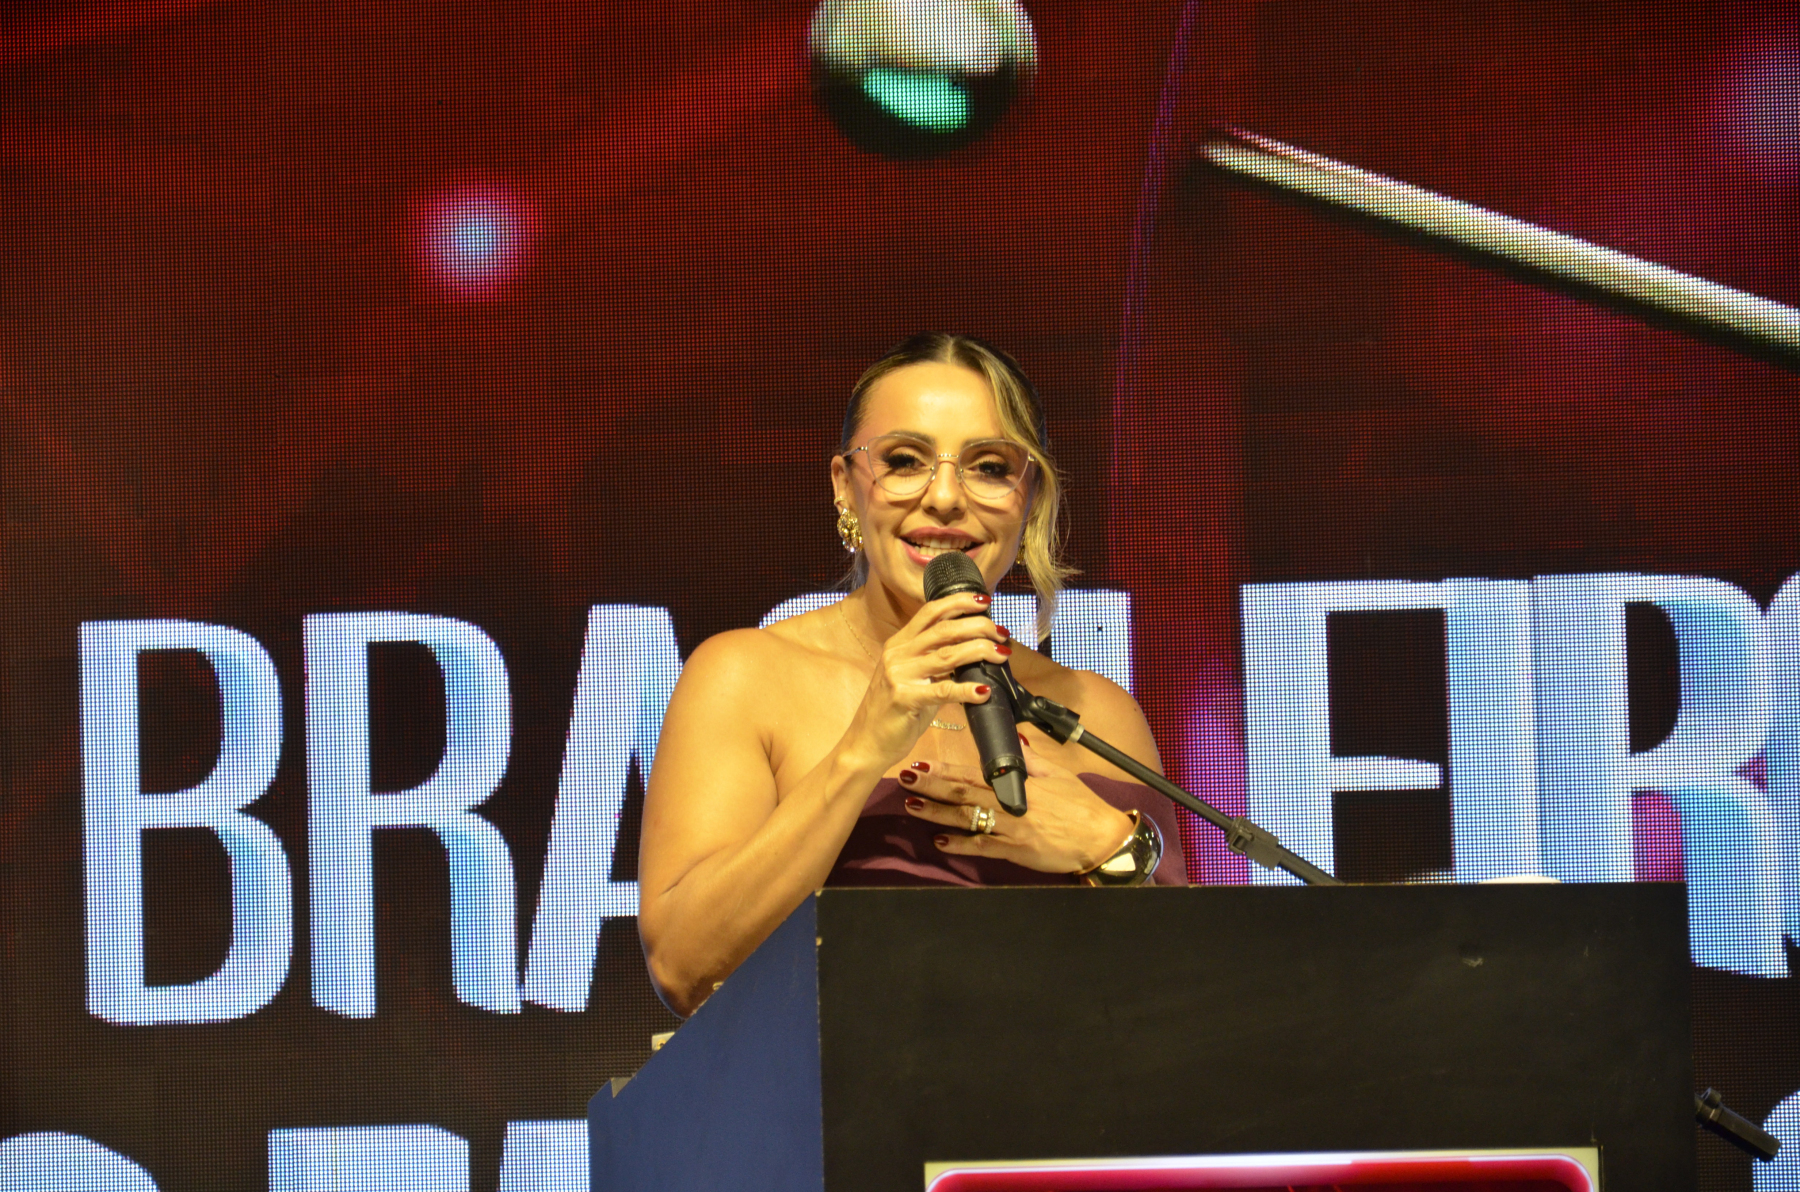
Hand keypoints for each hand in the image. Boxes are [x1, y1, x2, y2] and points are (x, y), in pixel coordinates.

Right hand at [841, 593, 1013, 768]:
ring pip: (947, 654)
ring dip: (979, 651)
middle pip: (944, 629)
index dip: (959, 602)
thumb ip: (935, 663)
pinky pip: (943, 691)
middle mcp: (897, 654)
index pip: (931, 612)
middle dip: (978, 626)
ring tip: (1001, 654)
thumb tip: (972, 653)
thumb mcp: (911, 678)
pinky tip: (984, 691)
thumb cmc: (893, 712)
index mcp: (899, 644)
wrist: (866, 743)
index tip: (984, 602)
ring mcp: (899, 675)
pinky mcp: (904, 699)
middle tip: (1001, 633)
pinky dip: (967, 690)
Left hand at [897, 729, 1135, 873]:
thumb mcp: (1058, 774)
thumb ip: (1030, 759)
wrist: (1102, 838)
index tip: (923, 762)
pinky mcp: (1016, 851)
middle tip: (905, 778)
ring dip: (936, 812)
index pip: (975, 772)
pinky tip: (940, 843)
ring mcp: (1011, 828)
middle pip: (963, 792)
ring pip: (967, 818)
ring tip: (911, 806)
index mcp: (1019, 783)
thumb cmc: (1082, 805)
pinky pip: (983, 848)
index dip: (946, 768)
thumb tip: (1014, 739)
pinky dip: (961, 845)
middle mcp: (1010, 804)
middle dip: (931, 785)